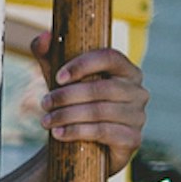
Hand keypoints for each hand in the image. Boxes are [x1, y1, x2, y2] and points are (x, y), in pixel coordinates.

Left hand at [33, 36, 148, 160]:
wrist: (84, 145)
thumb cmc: (74, 104)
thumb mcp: (60, 80)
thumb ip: (49, 55)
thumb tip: (43, 36)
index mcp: (126, 71)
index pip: (110, 57)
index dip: (83, 65)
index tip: (58, 77)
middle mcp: (138, 91)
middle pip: (101, 88)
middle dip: (67, 96)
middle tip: (44, 103)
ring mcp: (138, 116)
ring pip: (100, 111)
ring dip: (68, 116)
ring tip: (46, 121)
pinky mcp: (132, 139)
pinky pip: (103, 132)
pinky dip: (77, 132)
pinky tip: (59, 134)